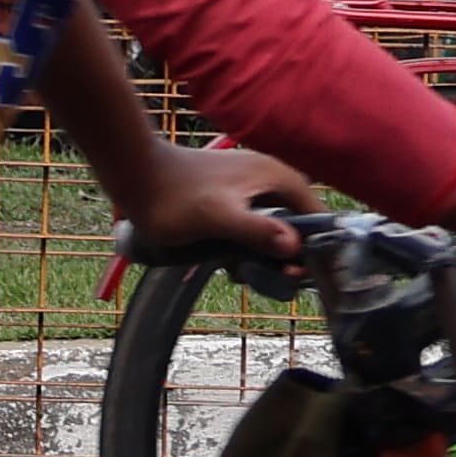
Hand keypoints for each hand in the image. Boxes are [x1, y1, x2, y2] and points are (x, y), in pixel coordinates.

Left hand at [107, 141, 315, 272]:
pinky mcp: (234, 200)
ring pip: (276, 233)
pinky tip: (227, 264)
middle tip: (259, 278)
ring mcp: (253, 189)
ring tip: (238, 272)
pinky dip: (247, 251)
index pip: (319, 219)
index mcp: (279, 177)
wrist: (136, 177)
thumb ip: (257, 232)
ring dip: (263, 258)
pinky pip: (255, 231)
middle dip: (285, 259)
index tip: (296, 279)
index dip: (316, 251)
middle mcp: (272, 179)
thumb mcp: (218, 218)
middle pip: (299, 229)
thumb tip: (296, 247)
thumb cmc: (175, 198)